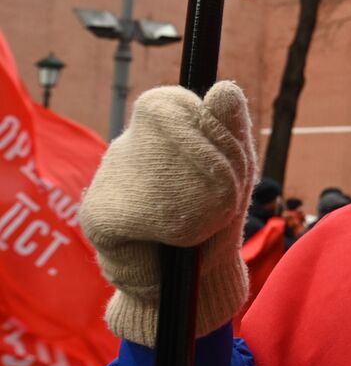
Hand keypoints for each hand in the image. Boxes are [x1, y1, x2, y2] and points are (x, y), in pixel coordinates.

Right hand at [79, 82, 257, 346]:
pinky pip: (148, 213)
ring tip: (208, 222)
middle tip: (226, 202)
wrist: (196, 276)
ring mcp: (107, 178)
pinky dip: (182, 230)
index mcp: (159, 125)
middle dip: (219, 170)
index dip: (214, 134)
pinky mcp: (99, 216)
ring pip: (164, 173)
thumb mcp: (236, 165)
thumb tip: (224, 88)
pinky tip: (181, 240)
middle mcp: (126, 144)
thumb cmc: (217, 213)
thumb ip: (230, 125)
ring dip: (207, 203)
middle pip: (173, 137)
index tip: (232, 163)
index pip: (177, 106)